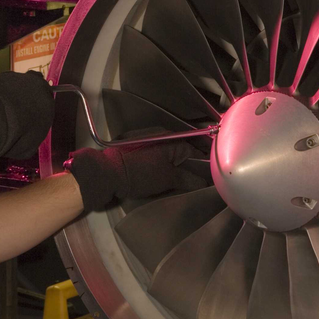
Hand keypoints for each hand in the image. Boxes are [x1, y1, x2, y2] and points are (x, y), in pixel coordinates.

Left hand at [67, 142, 206, 211]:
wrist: (106, 173)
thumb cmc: (140, 174)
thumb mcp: (168, 179)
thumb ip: (189, 179)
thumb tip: (205, 183)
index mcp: (172, 138)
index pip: (196, 149)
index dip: (205, 163)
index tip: (212, 176)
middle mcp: (161, 136)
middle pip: (182, 151)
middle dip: (190, 165)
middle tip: (199, 182)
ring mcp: (148, 142)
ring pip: (170, 155)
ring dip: (176, 166)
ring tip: (184, 182)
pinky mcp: (137, 150)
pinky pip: (157, 157)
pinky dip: (164, 166)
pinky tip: (166, 178)